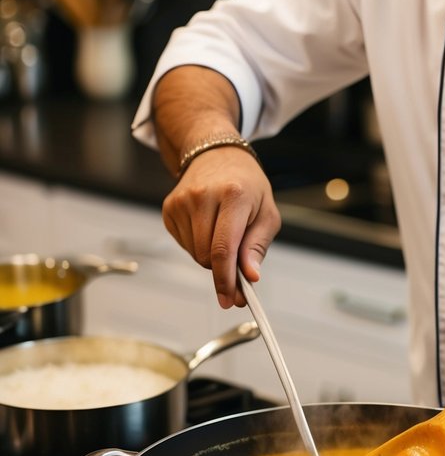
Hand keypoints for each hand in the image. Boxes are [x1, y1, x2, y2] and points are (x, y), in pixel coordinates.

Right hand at [161, 148, 281, 306]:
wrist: (217, 156)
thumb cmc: (246, 185)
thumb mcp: (266, 213)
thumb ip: (257, 247)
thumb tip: (250, 276)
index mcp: (233, 195)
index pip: (224, 248)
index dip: (226, 280)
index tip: (230, 299)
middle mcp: (203, 196)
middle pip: (206, 256)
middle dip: (222, 269)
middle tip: (237, 269)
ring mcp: (181, 202)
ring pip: (194, 253)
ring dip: (210, 256)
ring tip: (223, 232)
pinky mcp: (169, 208)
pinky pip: (184, 245)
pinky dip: (198, 245)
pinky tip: (207, 226)